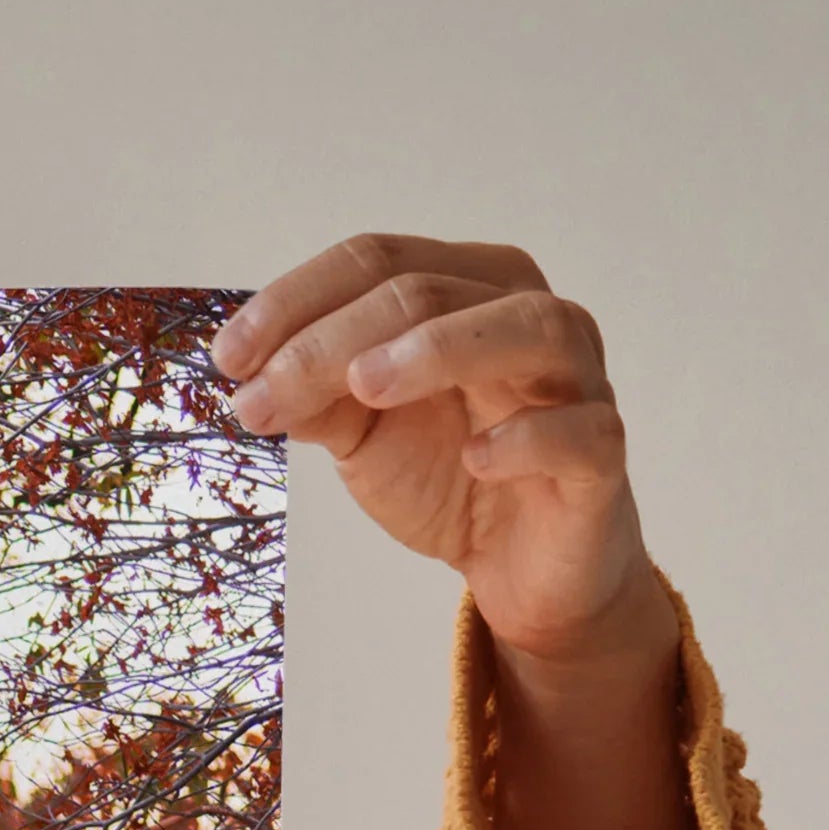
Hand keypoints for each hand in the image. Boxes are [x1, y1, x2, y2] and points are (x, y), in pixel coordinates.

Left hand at [215, 235, 701, 829]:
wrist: (520, 568)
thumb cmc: (449, 475)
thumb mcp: (363, 433)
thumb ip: (316, 395)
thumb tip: (250, 374)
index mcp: (468, 290)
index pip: (379, 261)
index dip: (297, 300)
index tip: (227, 358)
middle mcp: (528, 316)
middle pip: (431, 290)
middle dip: (334, 339)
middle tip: (263, 394)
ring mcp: (577, 381)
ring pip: (527, 328)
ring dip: (440, 349)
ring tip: (365, 387)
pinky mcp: (601, 456)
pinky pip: (581, 430)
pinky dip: (528, 436)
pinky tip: (476, 456)